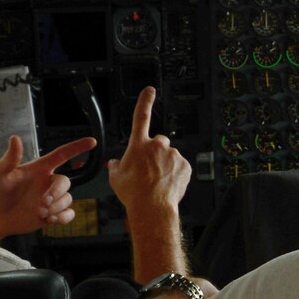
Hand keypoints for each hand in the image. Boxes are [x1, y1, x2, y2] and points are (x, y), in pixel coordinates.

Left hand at [0, 135, 100, 237]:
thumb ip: (10, 158)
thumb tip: (15, 138)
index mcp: (39, 169)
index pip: (62, 155)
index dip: (77, 147)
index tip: (92, 142)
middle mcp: (47, 182)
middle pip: (66, 181)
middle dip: (57, 193)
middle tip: (44, 203)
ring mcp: (51, 199)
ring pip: (68, 199)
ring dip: (57, 207)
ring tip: (41, 213)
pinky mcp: (52, 214)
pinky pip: (69, 214)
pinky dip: (64, 217)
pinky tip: (51, 220)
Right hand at [106, 88, 190, 216]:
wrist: (152, 208)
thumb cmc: (133, 193)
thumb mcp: (115, 178)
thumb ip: (115, 166)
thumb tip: (114, 163)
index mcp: (138, 145)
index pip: (141, 116)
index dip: (145, 101)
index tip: (150, 91)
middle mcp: (157, 146)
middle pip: (158, 142)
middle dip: (155, 151)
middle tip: (149, 169)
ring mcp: (173, 155)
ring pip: (169, 156)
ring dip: (164, 164)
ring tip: (157, 181)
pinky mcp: (185, 165)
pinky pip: (180, 166)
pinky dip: (175, 173)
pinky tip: (167, 184)